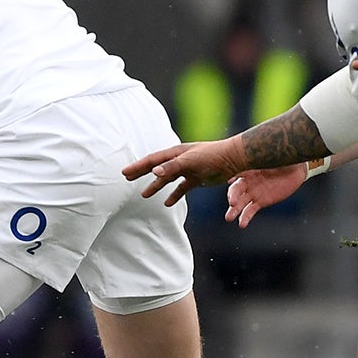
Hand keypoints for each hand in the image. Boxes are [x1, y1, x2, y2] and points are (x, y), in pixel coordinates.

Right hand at [121, 138, 245, 205]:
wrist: (233, 159)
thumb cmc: (211, 156)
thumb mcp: (189, 161)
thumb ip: (171, 167)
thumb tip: (154, 172)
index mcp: (175, 154)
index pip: (152, 161)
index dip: (138, 167)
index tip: (125, 173)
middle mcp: (179, 161)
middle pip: (156, 168)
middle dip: (141, 173)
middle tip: (127, 178)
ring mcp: (187, 170)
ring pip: (167, 179)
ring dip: (156, 186)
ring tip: (144, 195)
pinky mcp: (196, 179)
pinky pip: (182, 188)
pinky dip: (174, 195)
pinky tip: (167, 203)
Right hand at [225, 164, 307, 227]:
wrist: (295, 168)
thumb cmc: (283, 158)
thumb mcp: (273, 156)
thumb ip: (262, 156)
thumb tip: (253, 149)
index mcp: (247, 170)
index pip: (235, 175)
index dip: (231, 179)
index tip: (229, 182)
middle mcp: (247, 182)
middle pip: (235, 190)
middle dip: (232, 197)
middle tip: (232, 203)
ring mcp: (253, 193)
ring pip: (240, 203)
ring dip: (234, 210)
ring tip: (229, 218)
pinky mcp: (260, 202)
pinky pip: (250, 210)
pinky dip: (245, 217)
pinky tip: (242, 224)